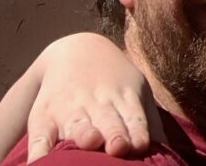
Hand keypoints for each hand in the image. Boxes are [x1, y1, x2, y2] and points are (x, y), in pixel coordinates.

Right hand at [0, 34, 164, 163]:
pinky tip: (39, 160)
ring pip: (77, 125)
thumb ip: (149, 121)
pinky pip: (39, 136)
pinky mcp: (43, 118)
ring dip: (83, 134)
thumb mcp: (136, 90)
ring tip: (89, 141)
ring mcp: (69, 109)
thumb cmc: (113, 82)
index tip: (140, 144)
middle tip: (118, 147)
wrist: (73, 50)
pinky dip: (38, 149)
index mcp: (123, 98)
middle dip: (114, 134)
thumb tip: (167, 154)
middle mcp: (97, 103)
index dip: (137, 132)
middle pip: (108, 122)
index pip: (134, 118)